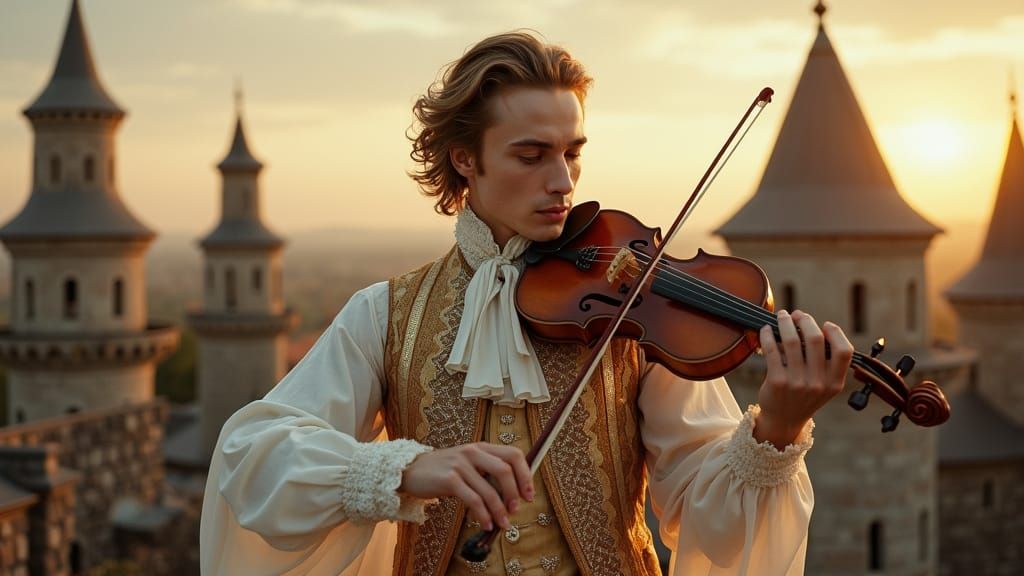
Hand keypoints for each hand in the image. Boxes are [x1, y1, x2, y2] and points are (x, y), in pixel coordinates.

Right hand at [399, 442, 533, 530]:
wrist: (411, 471)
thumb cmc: (444, 471)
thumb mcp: (468, 464)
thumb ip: (488, 472)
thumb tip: (514, 494)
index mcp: (481, 447)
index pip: (513, 454)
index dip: (525, 474)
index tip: (529, 494)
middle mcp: (472, 451)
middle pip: (505, 469)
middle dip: (515, 493)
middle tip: (516, 510)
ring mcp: (460, 464)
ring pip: (489, 490)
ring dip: (499, 510)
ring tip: (503, 524)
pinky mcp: (449, 479)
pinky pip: (473, 500)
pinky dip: (483, 515)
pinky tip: (486, 524)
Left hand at [755, 309, 853, 448]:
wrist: (783, 421)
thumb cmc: (804, 395)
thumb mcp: (824, 385)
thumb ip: (826, 361)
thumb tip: (810, 325)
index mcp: (835, 382)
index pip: (844, 351)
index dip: (836, 333)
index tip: (824, 324)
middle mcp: (818, 383)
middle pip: (816, 339)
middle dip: (805, 320)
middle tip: (797, 315)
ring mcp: (798, 383)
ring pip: (792, 341)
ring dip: (785, 322)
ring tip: (781, 316)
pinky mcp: (777, 382)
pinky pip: (772, 350)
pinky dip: (768, 335)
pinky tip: (766, 330)